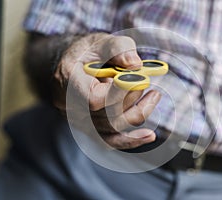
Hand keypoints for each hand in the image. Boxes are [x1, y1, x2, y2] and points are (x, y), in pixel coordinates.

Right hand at [54, 33, 160, 148]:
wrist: (75, 65)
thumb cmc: (90, 52)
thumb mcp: (103, 40)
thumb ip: (119, 48)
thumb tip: (135, 66)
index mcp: (68, 79)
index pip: (94, 99)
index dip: (119, 93)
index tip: (139, 79)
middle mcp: (69, 105)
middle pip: (106, 117)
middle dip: (133, 99)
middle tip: (146, 81)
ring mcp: (78, 120)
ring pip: (112, 130)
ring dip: (138, 113)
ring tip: (153, 96)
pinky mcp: (90, 128)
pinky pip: (109, 141)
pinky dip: (131, 140)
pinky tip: (149, 136)